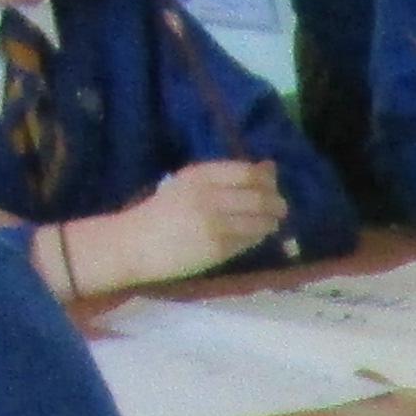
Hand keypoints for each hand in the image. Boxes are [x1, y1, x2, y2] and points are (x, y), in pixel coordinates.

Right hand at [105, 159, 290, 283]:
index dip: (267, 179)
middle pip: (260, 197)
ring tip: (270, 222)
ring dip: (272, 222)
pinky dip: (258, 237)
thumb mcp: (188, 184)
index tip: (272, 183)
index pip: (248, 173)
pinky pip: (250, 241)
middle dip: (277, 203)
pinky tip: (255, 235)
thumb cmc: (163, 212)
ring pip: (260, 221)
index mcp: (199, 175)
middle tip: (280, 207)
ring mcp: (215, 223)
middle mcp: (209, 196)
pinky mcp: (218, 248)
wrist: (136, 242)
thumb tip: (268, 168)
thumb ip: (225, 177)